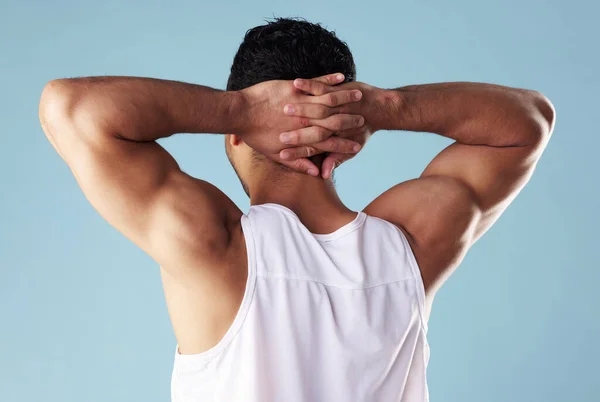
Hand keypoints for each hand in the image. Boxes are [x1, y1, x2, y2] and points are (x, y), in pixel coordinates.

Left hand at [238, 73, 365, 175]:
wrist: (239, 113)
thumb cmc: (255, 134)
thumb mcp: (276, 153)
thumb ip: (298, 163)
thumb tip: (315, 174)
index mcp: (302, 137)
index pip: (328, 143)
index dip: (343, 145)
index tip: (357, 147)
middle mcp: (305, 121)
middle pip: (334, 122)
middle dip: (350, 121)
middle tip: (364, 120)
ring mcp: (301, 103)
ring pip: (328, 100)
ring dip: (345, 97)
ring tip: (358, 95)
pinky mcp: (294, 88)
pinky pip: (316, 83)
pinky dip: (329, 79)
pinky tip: (341, 77)